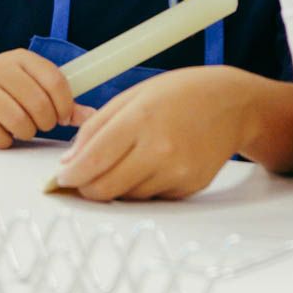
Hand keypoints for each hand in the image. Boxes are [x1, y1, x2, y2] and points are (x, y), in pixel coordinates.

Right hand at [0, 50, 85, 147]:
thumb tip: (92, 116)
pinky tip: (3, 132)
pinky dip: (5, 140)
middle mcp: (0, 68)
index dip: (65, 104)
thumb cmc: (6, 90)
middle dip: (47, 122)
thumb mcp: (32, 85)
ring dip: (27, 132)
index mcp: (21, 58)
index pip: (54, 80)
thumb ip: (62, 100)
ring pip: (18, 121)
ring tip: (24, 128)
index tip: (64, 117)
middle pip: (38, 104)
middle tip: (43, 125)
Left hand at [54, 66, 259, 200]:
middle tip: (80, 178)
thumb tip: (70, 161)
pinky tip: (148, 165)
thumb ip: (96, 127)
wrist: (231, 104)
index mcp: (140, 120)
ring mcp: (176, 172)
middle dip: (86, 187)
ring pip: (126, 197)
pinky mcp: (188, 188)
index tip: (61, 178)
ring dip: (114, 186)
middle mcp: (159, 150)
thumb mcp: (132, 96)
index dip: (70, 175)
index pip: (93, 160)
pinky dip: (139, 187)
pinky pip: (150, 198)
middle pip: (105, 188)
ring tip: (123, 161)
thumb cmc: (179, 94)